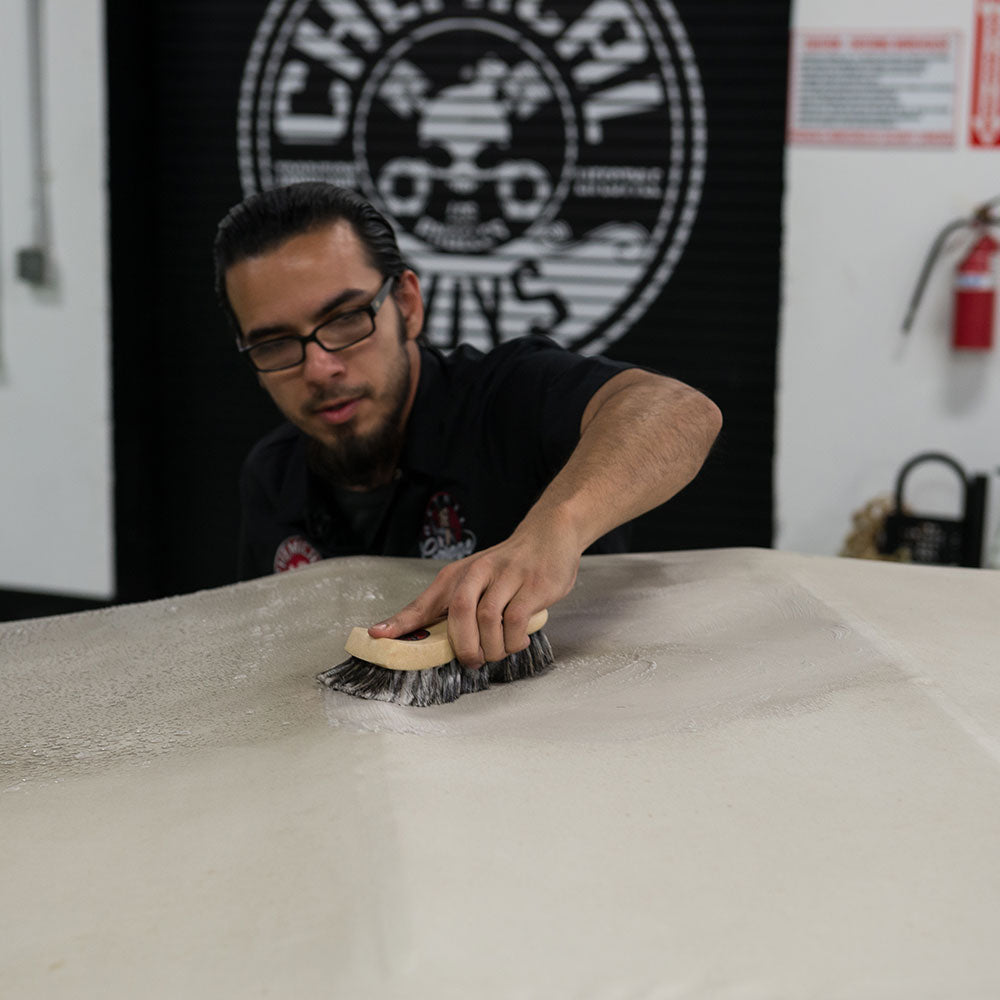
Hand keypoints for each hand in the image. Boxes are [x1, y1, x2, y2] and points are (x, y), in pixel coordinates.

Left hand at [368, 523, 580, 666]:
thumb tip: (429, 640)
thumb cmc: (508, 566)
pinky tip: (517, 641)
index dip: (400, 621)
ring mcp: (506, 578)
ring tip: (497, 652)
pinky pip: (515, 621)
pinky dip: (513, 640)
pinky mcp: (532, 586)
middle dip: (463, 646)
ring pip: (488, 619)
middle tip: (471, 662)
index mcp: (457, 575)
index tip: (377, 636)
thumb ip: (454, 605)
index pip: (424, 602)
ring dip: (491, 646)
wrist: (549, 535)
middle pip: (459, 612)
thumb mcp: (475, 578)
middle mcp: (478, 573)